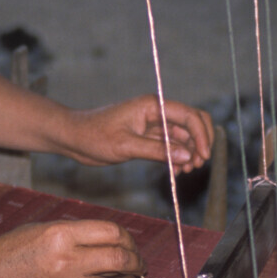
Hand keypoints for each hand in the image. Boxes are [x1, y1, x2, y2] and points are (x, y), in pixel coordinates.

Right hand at [0, 219, 142, 277]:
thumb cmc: (14, 248)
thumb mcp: (45, 227)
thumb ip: (79, 231)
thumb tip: (114, 238)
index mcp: (62, 234)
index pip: (112, 233)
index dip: (128, 238)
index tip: (129, 243)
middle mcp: (66, 261)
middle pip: (120, 260)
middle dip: (136, 261)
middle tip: (138, 263)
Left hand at [59, 95, 213, 171]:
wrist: (74, 138)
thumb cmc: (94, 136)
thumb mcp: (125, 146)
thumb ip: (157, 150)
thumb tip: (187, 155)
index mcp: (152, 106)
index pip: (188, 116)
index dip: (201, 135)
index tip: (203, 156)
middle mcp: (156, 112)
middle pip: (191, 123)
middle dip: (198, 143)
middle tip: (196, 165)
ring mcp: (153, 125)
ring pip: (183, 137)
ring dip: (189, 153)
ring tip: (184, 171)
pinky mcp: (148, 137)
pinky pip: (171, 146)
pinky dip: (177, 157)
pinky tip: (175, 171)